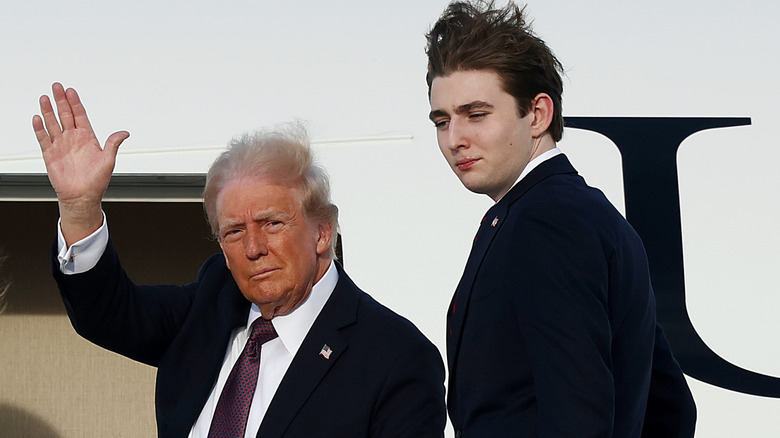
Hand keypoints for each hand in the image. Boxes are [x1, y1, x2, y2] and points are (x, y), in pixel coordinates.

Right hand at [33, 83, 128, 243]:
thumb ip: (113, 144)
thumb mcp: (108, 160)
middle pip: (65, 115)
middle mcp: (73, 139)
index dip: (75, 103)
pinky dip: (40, 128)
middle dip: (60, 100)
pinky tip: (37, 118)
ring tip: (44, 98)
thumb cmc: (96, 181)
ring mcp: (61, 145)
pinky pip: (43, 138)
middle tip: (56, 86)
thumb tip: (124, 132)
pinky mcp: (50, 154)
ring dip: (48, 111)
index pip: (80, 115)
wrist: (82, 197)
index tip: (71, 91)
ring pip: (53, 123)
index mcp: (87, 138)